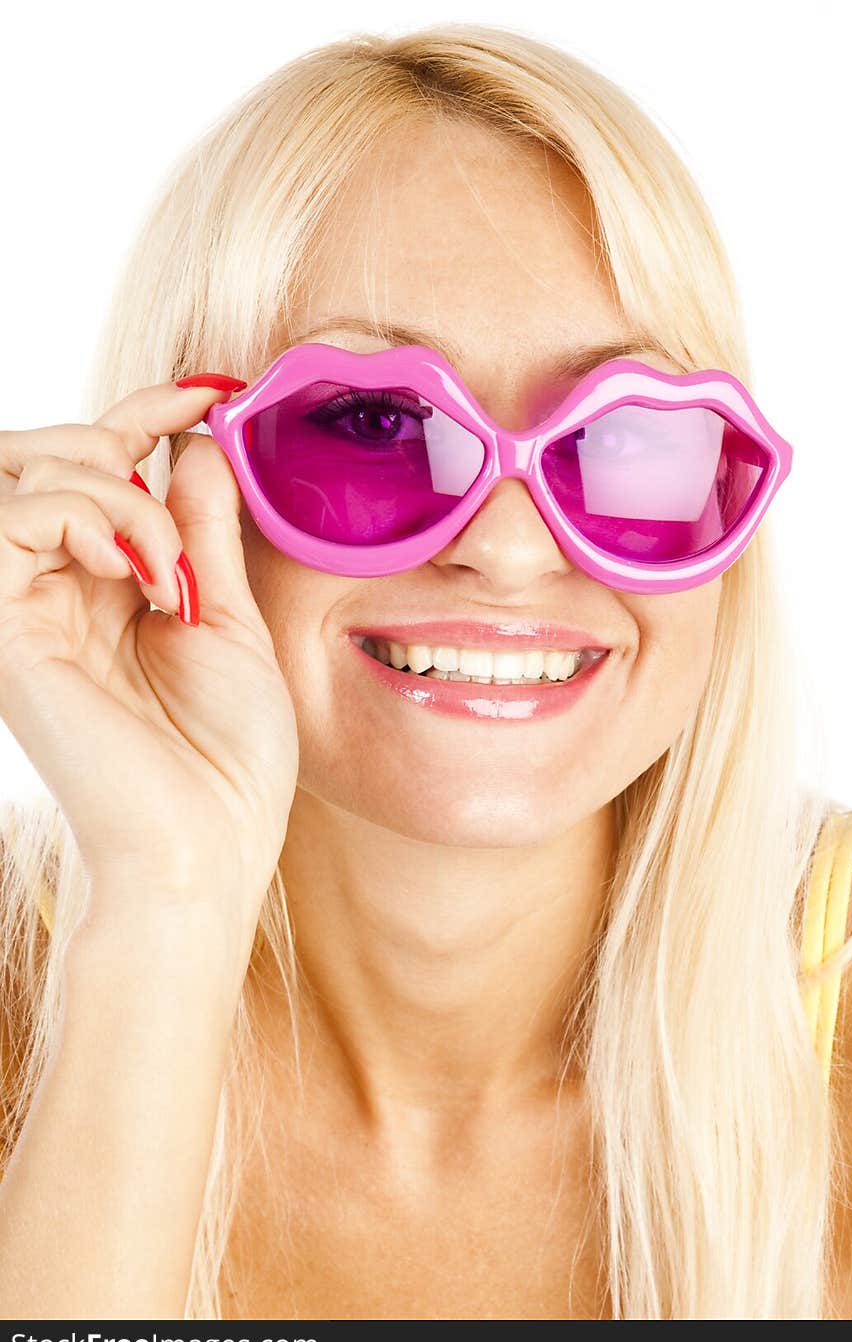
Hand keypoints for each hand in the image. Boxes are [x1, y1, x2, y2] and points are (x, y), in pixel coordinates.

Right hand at [0, 379, 298, 993]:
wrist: (210, 841)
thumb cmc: (228, 755)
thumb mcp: (230, 620)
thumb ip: (203, 530)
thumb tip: (194, 444)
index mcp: (104, 586)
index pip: (95, 467)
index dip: (141, 413)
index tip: (209, 392)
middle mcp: (52, 589)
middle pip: (38, 452)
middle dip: (112, 443)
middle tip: (173, 502)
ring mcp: (21, 607)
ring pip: (22, 471)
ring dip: (114, 493)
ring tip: (169, 571)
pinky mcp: (2, 628)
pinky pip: (14, 517)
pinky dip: (87, 518)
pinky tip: (142, 578)